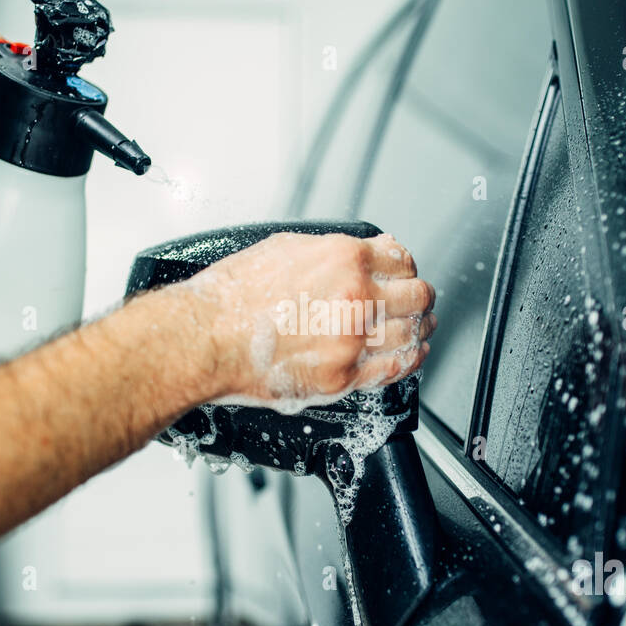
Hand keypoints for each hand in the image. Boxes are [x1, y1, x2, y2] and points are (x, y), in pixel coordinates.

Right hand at [188, 232, 436, 404]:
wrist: (206, 338)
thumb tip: (367, 250)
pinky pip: (394, 369)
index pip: (402, 259)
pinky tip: (412, 354)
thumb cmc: (233, 296)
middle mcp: (356, 298)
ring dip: (420, 327)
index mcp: (345, 260)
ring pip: (411, 332)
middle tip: (417, 300)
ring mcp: (353, 341)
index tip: (403, 272)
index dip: (406, 266)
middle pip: (416, 295)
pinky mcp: (342, 377)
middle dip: (419, 296)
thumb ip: (334, 250)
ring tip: (420, 326)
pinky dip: (410, 360)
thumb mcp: (286, 248)